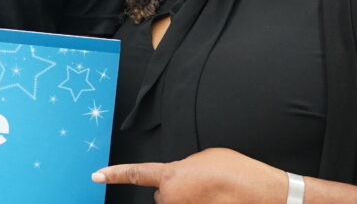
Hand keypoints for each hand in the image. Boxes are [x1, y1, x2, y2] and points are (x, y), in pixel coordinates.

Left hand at [92, 148, 287, 203]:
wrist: (260, 193)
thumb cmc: (236, 172)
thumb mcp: (205, 157)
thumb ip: (184, 166)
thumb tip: (180, 175)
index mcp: (171, 175)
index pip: (136, 174)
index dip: (114, 175)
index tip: (96, 176)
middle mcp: (171, 197)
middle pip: (162, 195)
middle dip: (176, 190)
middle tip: (202, 184)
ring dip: (188, 200)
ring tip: (212, 194)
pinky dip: (198, 203)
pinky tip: (213, 200)